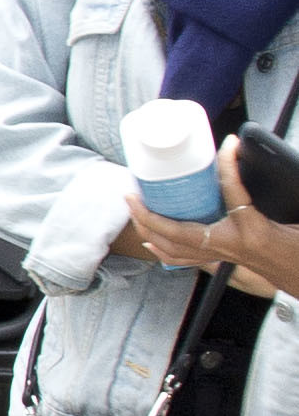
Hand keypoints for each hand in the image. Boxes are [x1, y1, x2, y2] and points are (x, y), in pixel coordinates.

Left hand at [122, 145, 298, 296]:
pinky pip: (183, 259)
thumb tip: (247, 156)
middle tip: (134, 193)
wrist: (298, 271)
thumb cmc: (295, 247)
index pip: (234, 192)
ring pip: (174, 249)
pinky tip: (150, 242)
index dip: (229, 167)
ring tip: (136, 212)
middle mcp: (231, 245)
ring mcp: (222, 255)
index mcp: (253, 230)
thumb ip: (266, 188)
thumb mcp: (289, 215)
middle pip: (178, 233)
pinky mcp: (220, 259)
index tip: (228, 144)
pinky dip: (162, 250)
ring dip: (150, 231)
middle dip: (149, 215)